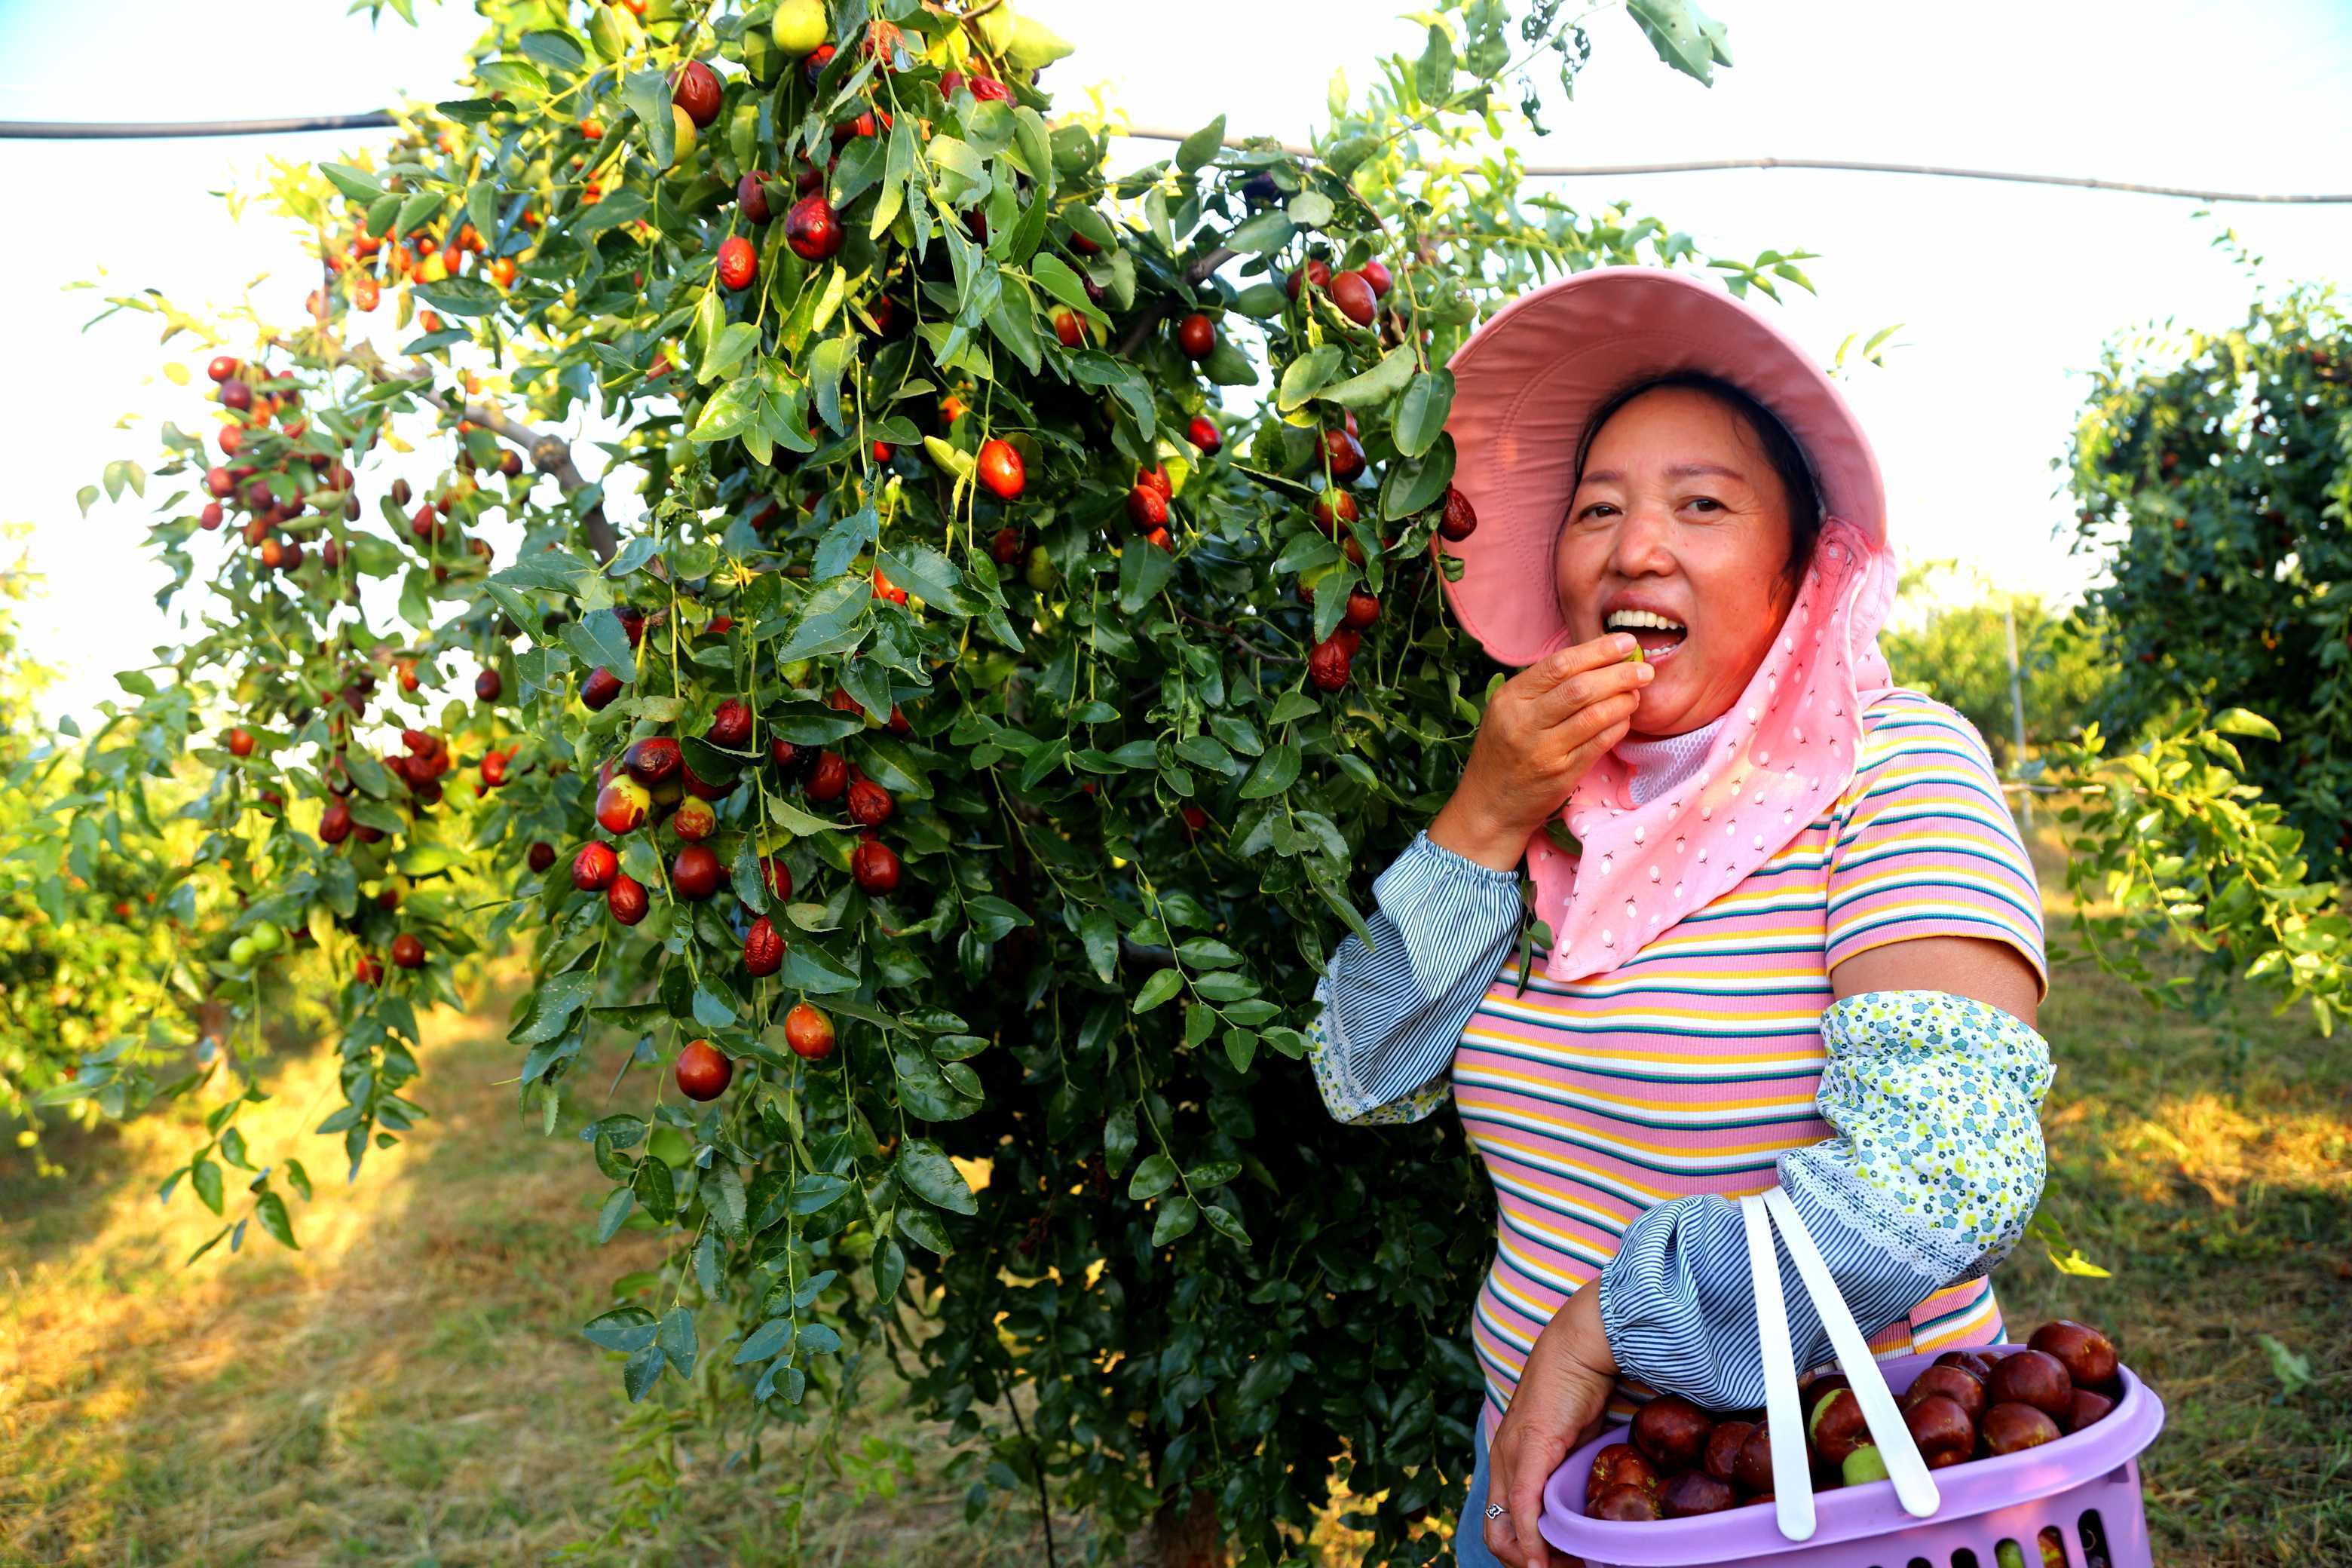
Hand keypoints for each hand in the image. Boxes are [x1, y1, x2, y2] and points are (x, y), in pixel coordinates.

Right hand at [1430, 635, 1654, 872]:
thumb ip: (1542, 687)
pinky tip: (1625, 718)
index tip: (1625, 643)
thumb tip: (1595, 658)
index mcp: (1509, 698)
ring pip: (1594, 715)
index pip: (1559, 665)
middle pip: (1580, 688)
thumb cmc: (1504, 752)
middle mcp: (1524, 722)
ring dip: (1623, 701)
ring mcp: (1543, 751)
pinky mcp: (1561, 774)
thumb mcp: (1508, 712)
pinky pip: (1599, 743)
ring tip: (1637, 693)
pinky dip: (1618, 727)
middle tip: (1644, 669)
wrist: (1489, 806)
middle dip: (1619, 674)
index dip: (1597, 651)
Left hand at [1484, 1285, 1618, 1567]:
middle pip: (1495, 1535)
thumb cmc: (1577, 1391)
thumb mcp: (1567, 1443)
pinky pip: (1521, 1501)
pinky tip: (1542, 1557)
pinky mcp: (1529, 1445)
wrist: (1579, 1348)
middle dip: (1523, 1564)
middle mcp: (1502, 1462)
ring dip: (1533, 1558)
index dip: (1520, 1555)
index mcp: (1507, 1462)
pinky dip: (1530, 1536)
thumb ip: (1564, 1472)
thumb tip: (1582, 1506)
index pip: (1498, 1525)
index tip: (1553, 1565)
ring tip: (1566, 1567)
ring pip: (1505, 1526)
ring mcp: (1512, 1454)